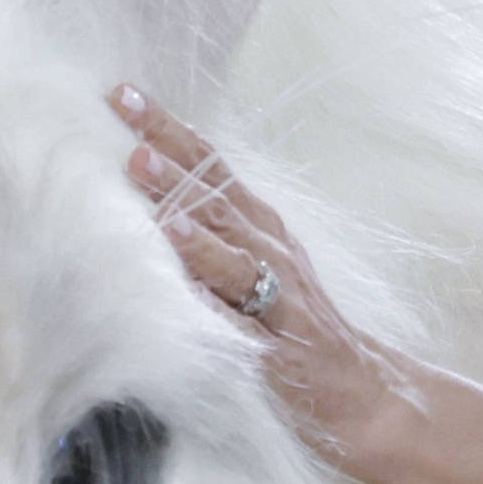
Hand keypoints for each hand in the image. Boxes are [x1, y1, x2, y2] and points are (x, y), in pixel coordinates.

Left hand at [115, 87, 404, 455]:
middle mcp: (269, 251)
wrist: (358, 390)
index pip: (208, 164)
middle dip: (174, 165)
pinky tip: (193, 292)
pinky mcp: (279, 348)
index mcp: (258, 226)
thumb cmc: (292, 322)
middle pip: (218, 198)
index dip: (168, 128)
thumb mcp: (253, 261)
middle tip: (130, 134)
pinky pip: (245, 325)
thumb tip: (139, 191)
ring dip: (196, 229)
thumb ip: (208, 227)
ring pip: (235, 255)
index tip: (124, 93)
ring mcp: (279, 298)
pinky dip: (219, 305)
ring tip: (160, 204)